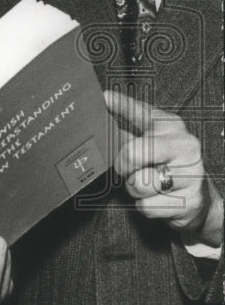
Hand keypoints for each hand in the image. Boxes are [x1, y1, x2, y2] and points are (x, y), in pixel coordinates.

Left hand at [105, 90, 222, 246]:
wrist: (198, 199)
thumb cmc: (166, 164)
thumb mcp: (150, 139)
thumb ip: (128, 121)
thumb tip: (105, 99)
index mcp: (171, 127)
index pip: (142, 113)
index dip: (122, 106)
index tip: (105, 98)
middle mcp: (184, 146)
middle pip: (132, 152)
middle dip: (123, 165)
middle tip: (130, 169)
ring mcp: (191, 173)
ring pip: (139, 183)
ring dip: (136, 189)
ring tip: (149, 184)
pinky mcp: (191, 200)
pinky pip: (147, 206)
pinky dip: (146, 206)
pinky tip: (160, 199)